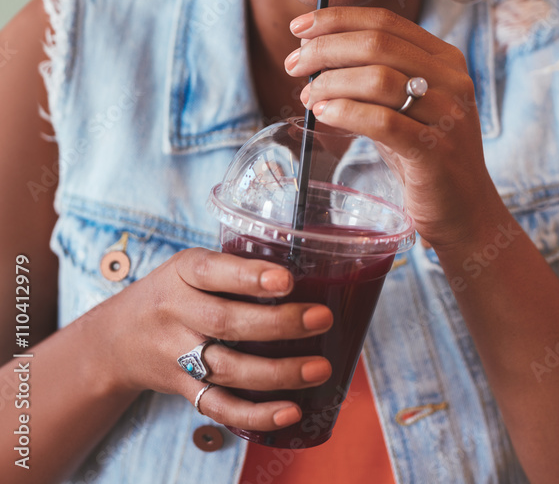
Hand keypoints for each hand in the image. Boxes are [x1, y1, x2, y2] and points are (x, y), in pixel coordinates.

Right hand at [102, 248, 333, 432]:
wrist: (116, 338)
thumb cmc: (173, 292)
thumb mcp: (190, 265)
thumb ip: (234, 268)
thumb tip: (308, 271)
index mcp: (181, 273)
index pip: (212, 271)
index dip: (249, 277)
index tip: (287, 279)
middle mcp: (175, 313)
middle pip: (225, 322)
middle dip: (278, 324)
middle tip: (322, 318)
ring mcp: (177, 356)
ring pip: (227, 369)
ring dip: (278, 372)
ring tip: (319, 368)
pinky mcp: (183, 390)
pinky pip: (219, 407)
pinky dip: (255, 414)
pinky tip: (290, 410)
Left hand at [286, 6, 496, 249]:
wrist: (465, 211)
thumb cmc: (422, 153)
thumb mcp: (403, 104)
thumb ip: (372, 75)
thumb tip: (315, 51)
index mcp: (445, 59)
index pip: (386, 21)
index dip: (337, 19)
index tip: (299, 27)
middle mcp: (452, 80)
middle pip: (378, 43)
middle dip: (325, 48)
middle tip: (293, 64)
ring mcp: (448, 115)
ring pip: (378, 78)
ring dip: (331, 82)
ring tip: (307, 97)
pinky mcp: (436, 151)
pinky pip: (381, 121)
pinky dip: (345, 112)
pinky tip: (323, 113)